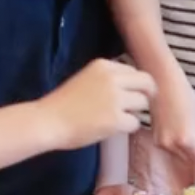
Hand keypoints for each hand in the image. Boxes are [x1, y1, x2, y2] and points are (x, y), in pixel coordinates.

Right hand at [38, 59, 157, 149]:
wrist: (48, 121)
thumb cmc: (63, 103)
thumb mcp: (86, 78)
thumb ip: (107, 78)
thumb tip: (130, 86)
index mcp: (104, 65)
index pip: (134, 71)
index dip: (135, 84)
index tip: (130, 94)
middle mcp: (112, 78)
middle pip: (146, 82)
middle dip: (146, 94)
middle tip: (139, 106)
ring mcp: (115, 98)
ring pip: (143, 103)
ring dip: (135, 112)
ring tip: (120, 118)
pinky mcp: (115, 119)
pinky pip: (135, 123)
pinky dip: (127, 128)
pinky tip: (114, 129)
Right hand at [150, 66, 194, 169]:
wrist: (161, 84)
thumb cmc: (184, 96)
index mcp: (187, 140)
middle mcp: (173, 145)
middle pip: (190, 161)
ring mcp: (162, 143)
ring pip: (180, 157)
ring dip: (190, 155)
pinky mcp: (155, 139)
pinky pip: (171, 150)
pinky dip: (179, 148)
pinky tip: (184, 138)